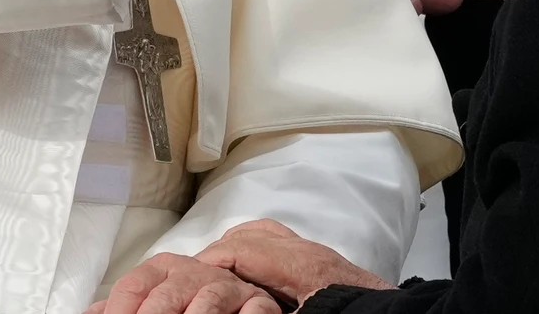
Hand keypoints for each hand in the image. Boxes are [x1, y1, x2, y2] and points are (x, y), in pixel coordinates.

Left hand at [85, 252, 279, 313]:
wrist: (235, 294)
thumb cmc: (187, 299)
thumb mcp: (154, 297)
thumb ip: (123, 305)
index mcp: (162, 270)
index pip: (133, 287)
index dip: (120, 311)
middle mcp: (193, 274)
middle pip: (167, 296)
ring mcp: (226, 286)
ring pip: (209, 301)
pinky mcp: (256, 301)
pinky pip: (255, 308)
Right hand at [197, 220, 389, 305]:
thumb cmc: (350, 313)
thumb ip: (265, 306)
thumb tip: (239, 302)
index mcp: (299, 264)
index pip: (240, 249)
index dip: (208, 262)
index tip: (188, 277)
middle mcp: (305, 250)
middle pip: (248, 235)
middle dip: (216, 253)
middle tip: (196, 278)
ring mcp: (314, 252)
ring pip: (263, 233)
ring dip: (236, 247)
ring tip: (217, 272)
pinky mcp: (320, 260)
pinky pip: (279, 241)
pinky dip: (255, 249)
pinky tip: (249, 273)